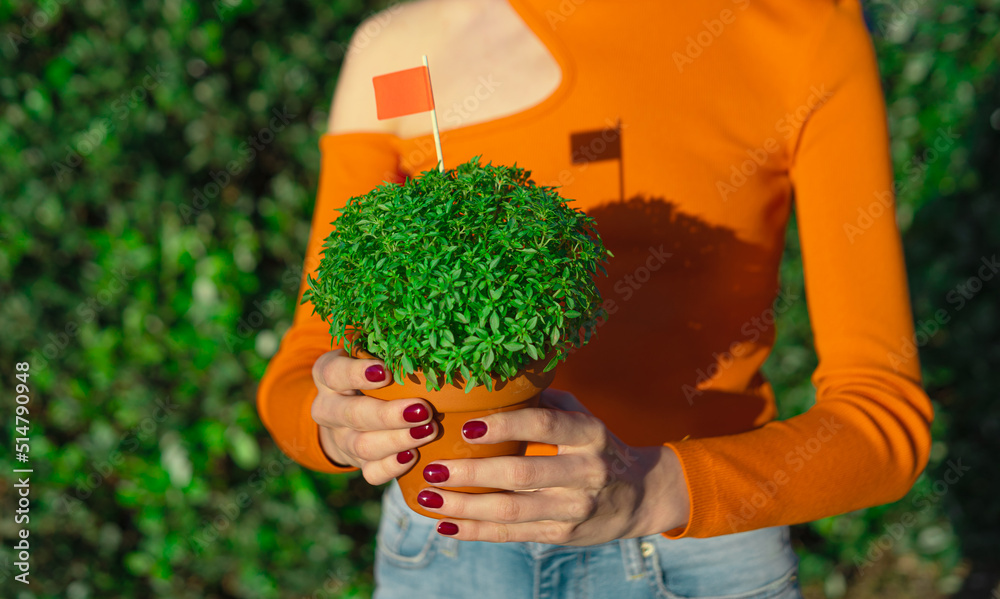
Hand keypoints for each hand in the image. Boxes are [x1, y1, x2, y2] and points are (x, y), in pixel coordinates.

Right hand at [310, 349, 436, 484]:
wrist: (347, 412)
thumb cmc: (369, 371)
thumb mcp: (368, 353)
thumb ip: (385, 349)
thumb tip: (423, 346)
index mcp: (327, 376)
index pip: (334, 373)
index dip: (358, 374)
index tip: (385, 372)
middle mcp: (328, 409)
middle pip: (353, 414)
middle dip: (389, 415)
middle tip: (423, 409)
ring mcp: (340, 439)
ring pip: (362, 446)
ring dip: (398, 440)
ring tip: (429, 430)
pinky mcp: (356, 462)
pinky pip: (370, 472)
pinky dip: (392, 467)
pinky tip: (413, 456)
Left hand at [414, 388, 690, 544]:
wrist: (639, 496)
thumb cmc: (595, 447)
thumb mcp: (583, 418)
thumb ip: (547, 401)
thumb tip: (495, 382)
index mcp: (588, 434)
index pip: (544, 425)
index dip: (505, 425)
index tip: (466, 426)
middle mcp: (585, 471)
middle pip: (522, 474)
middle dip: (472, 473)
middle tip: (434, 468)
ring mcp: (574, 507)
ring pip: (512, 511)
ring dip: (466, 506)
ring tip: (429, 498)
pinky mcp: (563, 534)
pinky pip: (513, 534)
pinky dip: (476, 531)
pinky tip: (446, 524)